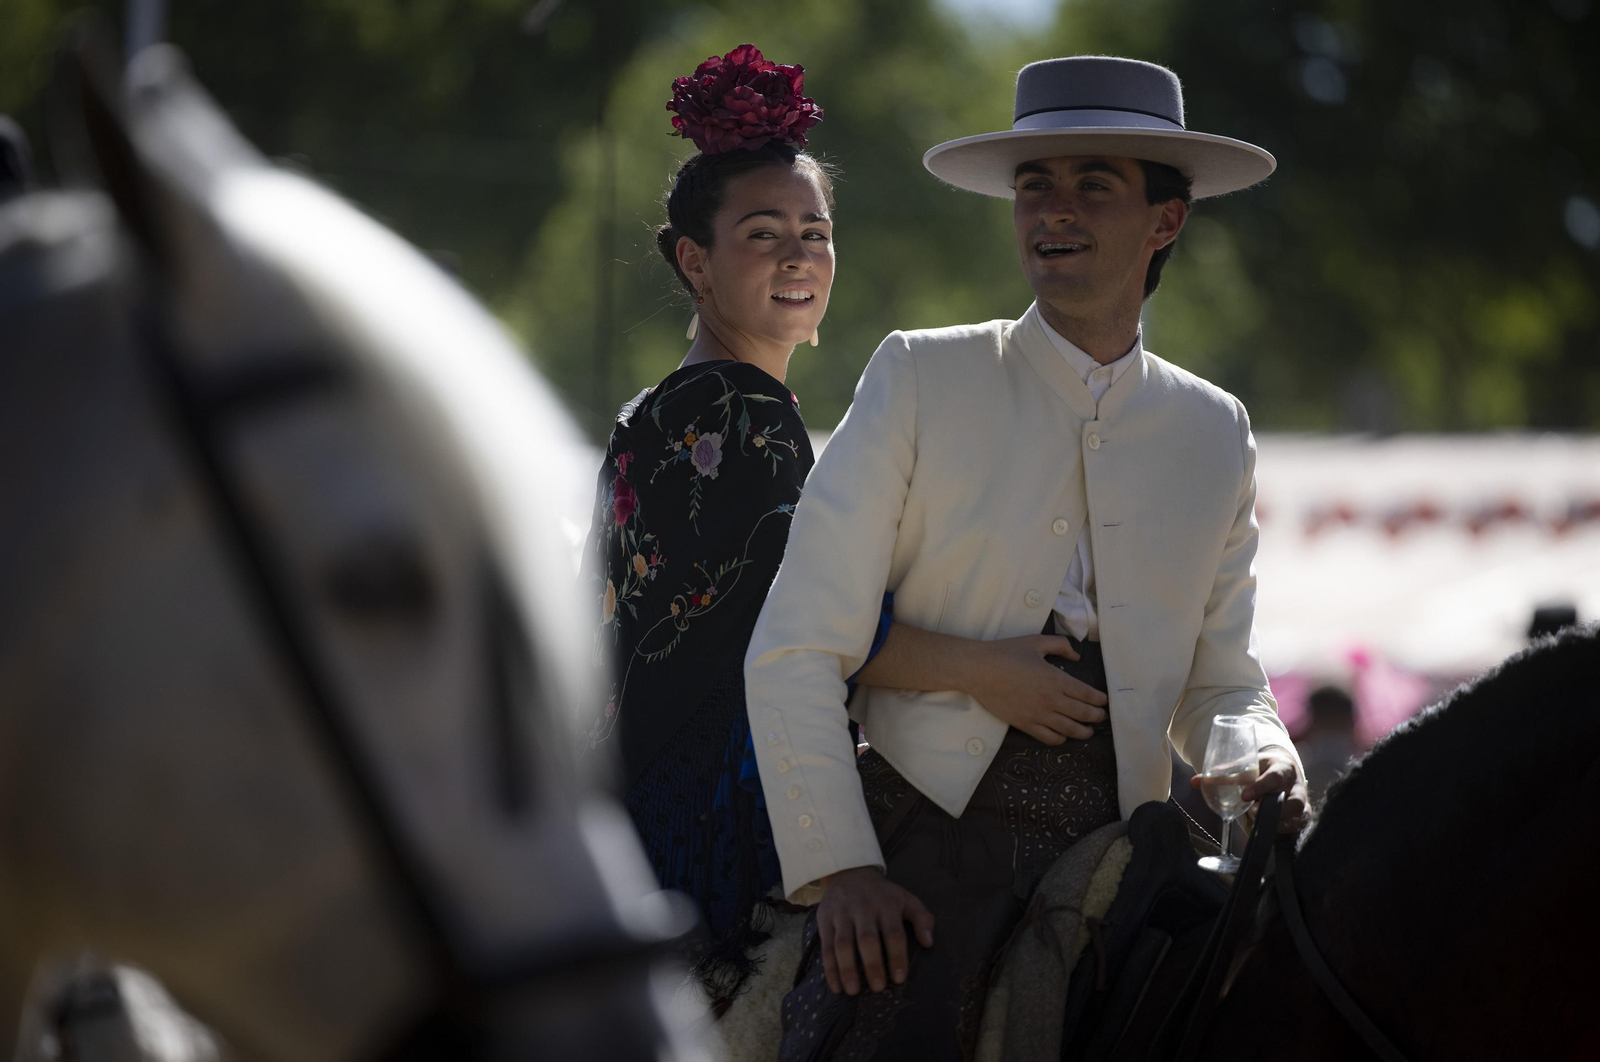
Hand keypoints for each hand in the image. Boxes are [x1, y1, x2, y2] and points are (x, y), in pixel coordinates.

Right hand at [816, 866, 934, 994]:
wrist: (849, 873)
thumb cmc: (882, 895)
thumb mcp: (906, 899)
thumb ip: (922, 918)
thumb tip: (929, 943)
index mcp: (886, 905)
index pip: (893, 933)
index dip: (896, 956)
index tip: (899, 978)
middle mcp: (863, 908)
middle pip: (867, 939)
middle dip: (872, 965)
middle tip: (878, 988)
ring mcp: (842, 914)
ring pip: (842, 944)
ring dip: (847, 969)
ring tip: (853, 991)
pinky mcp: (825, 920)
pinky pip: (826, 946)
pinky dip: (830, 968)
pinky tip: (836, 986)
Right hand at [955, 635, 1107, 743]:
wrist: (978, 670)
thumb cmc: (1006, 653)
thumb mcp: (1036, 642)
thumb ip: (1061, 646)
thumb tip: (1077, 657)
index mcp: (1056, 679)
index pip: (1086, 694)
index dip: (1099, 700)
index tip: (1104, 702)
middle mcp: (1050, 700)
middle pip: (1082, 714)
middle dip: (1096, 717)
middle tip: (1102, 717)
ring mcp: (1038, 715)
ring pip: (1069, 730)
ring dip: (1083, 732)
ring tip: (1089, 731)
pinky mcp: (1025, 724)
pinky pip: (1049, 738)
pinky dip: (1061, 739)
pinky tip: (1064, 735)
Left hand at [1189, 745, 1307, 831]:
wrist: (1284, 770)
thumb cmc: (1262, 768)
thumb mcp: (1247, 766)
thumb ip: (1223, 775)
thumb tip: (1194, 782)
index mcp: (1282, 768)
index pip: (1275, 777)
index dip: (1261, 787)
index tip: (1244, 796)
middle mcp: (1297, 786)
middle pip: (1293, 802)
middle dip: (1273, 811)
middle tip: (1251, 812)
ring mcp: (1302, 801)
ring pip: (1297, 816)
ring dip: (1276, 822)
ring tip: (1256, 820)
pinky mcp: (1303, 814)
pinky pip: (1296, 826)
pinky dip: (1281, 829)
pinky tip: (1266, 828)